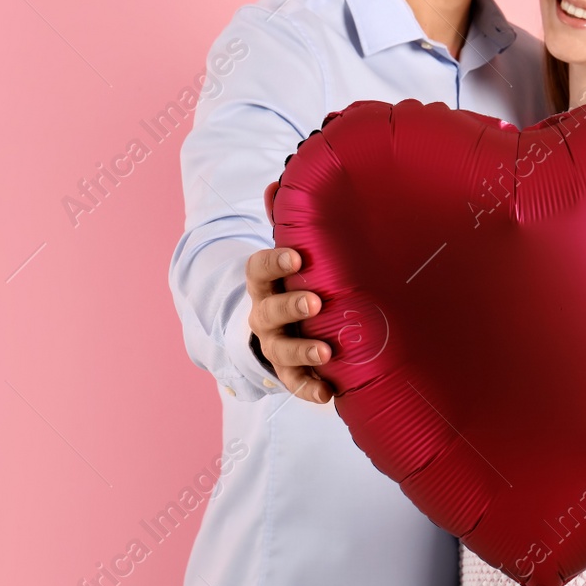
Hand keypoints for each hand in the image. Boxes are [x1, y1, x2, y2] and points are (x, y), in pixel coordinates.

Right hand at [245, 245, 331, 403]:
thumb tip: (291, 193)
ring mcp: (273, 344)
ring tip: (325, 352)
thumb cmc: (299, 283)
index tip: (296, 257)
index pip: (259, 269)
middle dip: (291, 306)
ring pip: (280, 350)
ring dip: (302, 350)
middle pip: (270, 311)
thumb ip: (299, 232)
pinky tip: (327, 393)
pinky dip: (309, 389)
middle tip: (314, 303)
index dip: (274, 263)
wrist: (281, 323)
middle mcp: (264, 315)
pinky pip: (294, 382)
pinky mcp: (286, 370)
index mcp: (264, 285)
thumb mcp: (295, 260)